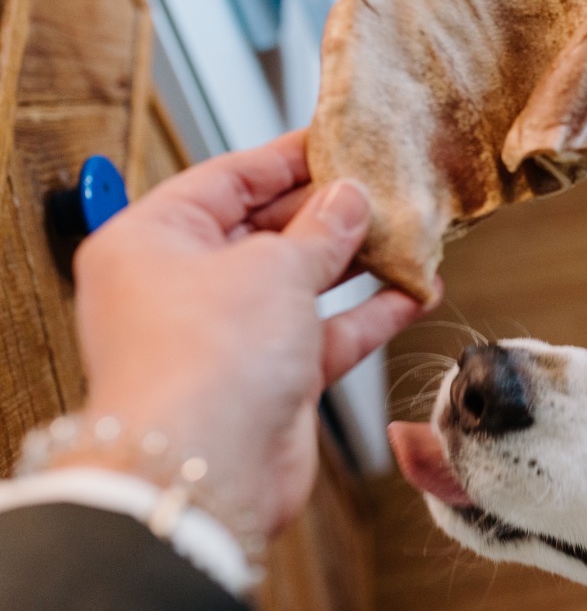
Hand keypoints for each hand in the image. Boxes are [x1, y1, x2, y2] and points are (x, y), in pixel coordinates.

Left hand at [60, 131, 433, 538]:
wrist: (205, 468)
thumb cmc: (204, 362)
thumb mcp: (273, 266)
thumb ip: (320, 229)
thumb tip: (347, 199)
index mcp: (151, 241)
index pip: (225, 180)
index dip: (286, 158)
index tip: (336, 142)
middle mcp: (181, 286)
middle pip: (264, 230)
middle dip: (328, 213)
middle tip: (382, 189)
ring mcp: (225, 336)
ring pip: (299, 284)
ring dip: (356, 264)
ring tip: (407, 236)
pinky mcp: (266, 380)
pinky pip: (323, 334)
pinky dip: (367, 315)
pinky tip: (412, 293)